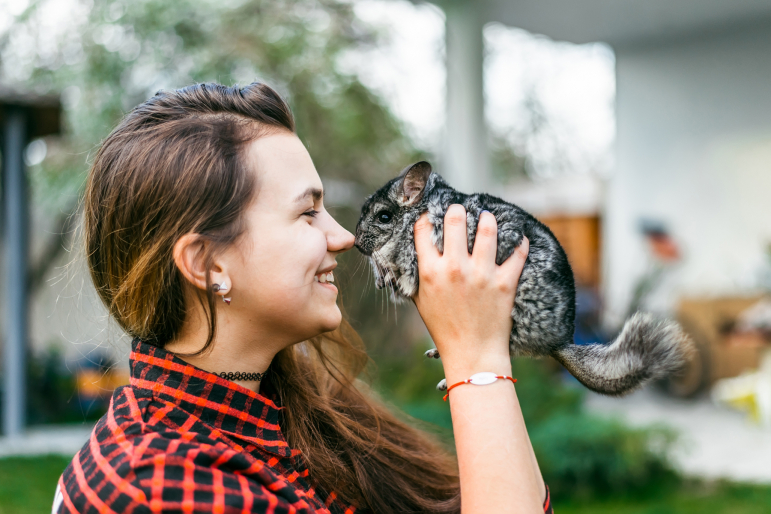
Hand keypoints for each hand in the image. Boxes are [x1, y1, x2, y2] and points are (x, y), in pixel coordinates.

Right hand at [413, 205, 528, 380]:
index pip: (423, 230)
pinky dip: (520, 242)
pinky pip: (517, 253)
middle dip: (457, 210)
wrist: (472, 353)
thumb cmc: (444, 329)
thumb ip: (417, 274)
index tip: (432, 216)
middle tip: (460, 210)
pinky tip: (518, 237)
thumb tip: (416, 251)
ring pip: (488, 229)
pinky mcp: (505, 283)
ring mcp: (482, 274)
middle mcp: (455, 268)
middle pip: (455, 220)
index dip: (426, 217)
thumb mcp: (420, 301)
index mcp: (431, 272)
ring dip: (487, 218)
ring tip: (486, 217)